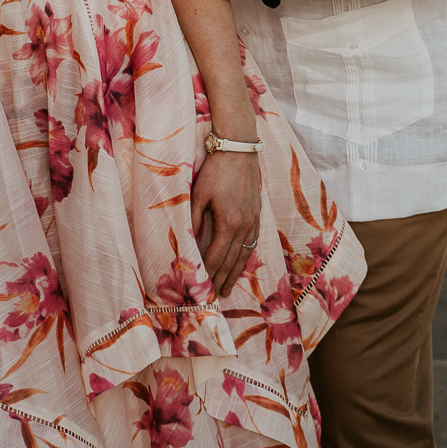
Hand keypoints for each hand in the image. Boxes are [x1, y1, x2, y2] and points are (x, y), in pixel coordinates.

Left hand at [191, 150, 260, 296]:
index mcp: (229, 223)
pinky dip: (246, 257)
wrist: (240, 150)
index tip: (201, 288)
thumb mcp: (198, 193)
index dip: (208, 274)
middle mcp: (245, 226)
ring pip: (245, 254)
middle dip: (222, 280)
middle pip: (232, 261)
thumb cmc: (216, 170)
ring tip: (227, 288)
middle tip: (215, 297)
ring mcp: (254, 221)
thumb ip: (193, 219)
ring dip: (235, 273)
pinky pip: (252, 243)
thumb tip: (188, 241)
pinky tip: (241, 263)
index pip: (216, 257)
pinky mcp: (258, 214)